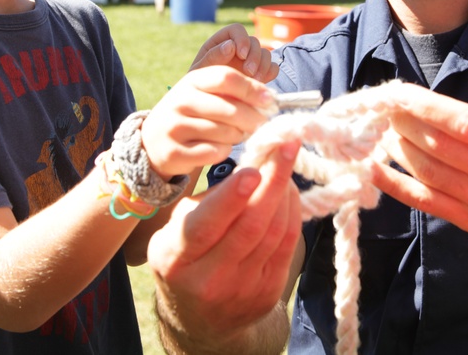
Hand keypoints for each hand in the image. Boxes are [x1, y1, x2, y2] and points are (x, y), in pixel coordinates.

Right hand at [142, 66, 274, 177]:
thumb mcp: (205, 95)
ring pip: (225, 132)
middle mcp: (180, 100)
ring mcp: (174, 126)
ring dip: (239, 135)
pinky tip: (219, 148)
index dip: (253, 89)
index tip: (271, 101)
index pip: (227, 77)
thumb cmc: (192, 115)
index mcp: (191, 81)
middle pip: (230, 108)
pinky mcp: (175, 152)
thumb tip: (270, 99)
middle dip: (253, 118)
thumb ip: (232, 91)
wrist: (153, 143)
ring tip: (237, 135)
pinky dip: (224, 151)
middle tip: (262, 125)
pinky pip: (215, 152)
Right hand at [148, 141, 301, 339]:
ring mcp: (240, 290)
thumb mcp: (177, 228)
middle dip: (272, 183)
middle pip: (248, 228)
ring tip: (286, 163)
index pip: (203, 227)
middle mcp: (207, 279)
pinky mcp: (266, 294)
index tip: (253, 170)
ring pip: (273, 234)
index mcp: (175, 258)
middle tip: (286, 148)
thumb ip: (207, 201)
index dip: (231, 198)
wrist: (199, 318)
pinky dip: (292, 214)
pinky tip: (290, 192)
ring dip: (285, 194)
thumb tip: (249, 166)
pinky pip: (286, 247)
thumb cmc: (186, 257)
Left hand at [190, 23, 277, 82]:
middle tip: (249, 72)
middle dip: (254, 56)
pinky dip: (270, 73)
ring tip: (255, 81)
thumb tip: (230, 44)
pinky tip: (261, 83)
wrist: (208, 105)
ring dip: (263, 65)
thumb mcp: (200, 72)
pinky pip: (273, 68)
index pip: (237, 29)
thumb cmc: (198, 86)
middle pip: (255, 41)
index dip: (242, 39)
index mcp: (221, 42)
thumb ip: (212, 57)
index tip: (242, 55)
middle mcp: (238, 48)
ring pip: (266, 53)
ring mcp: (250, 61)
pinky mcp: (261, 73)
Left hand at [371, 83, 467, 242]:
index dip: (426, 107)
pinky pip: (424, 201)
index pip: (465, 122)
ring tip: (382, 131)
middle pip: (440, 147)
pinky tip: (373, 167)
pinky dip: (394, 184)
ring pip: (428, 172)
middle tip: (384, 109)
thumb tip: (424, 108)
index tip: (399, 93)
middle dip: (405, 124)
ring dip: (397, 148)